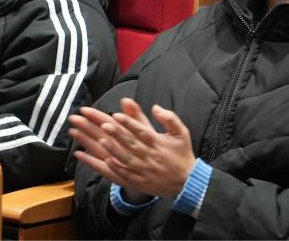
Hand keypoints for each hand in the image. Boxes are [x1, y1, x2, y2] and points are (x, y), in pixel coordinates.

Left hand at [69, 98, 196, 200]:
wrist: (188, 182)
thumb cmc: (182, 155)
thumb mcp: (181, 133)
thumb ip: (170, 118)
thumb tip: (156, 107)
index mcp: (158, 143)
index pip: (141, 131)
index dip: (128, 123)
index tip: (116, 115)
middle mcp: (150, 156)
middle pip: (130, 143)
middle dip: (115, 133)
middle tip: (102, 124)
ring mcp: (144, 169)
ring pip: (125, 158)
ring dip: (112, 149)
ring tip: (100, 140)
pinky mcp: (140, 181)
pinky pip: (125, 174)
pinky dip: (115, 167)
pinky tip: (106, 161)